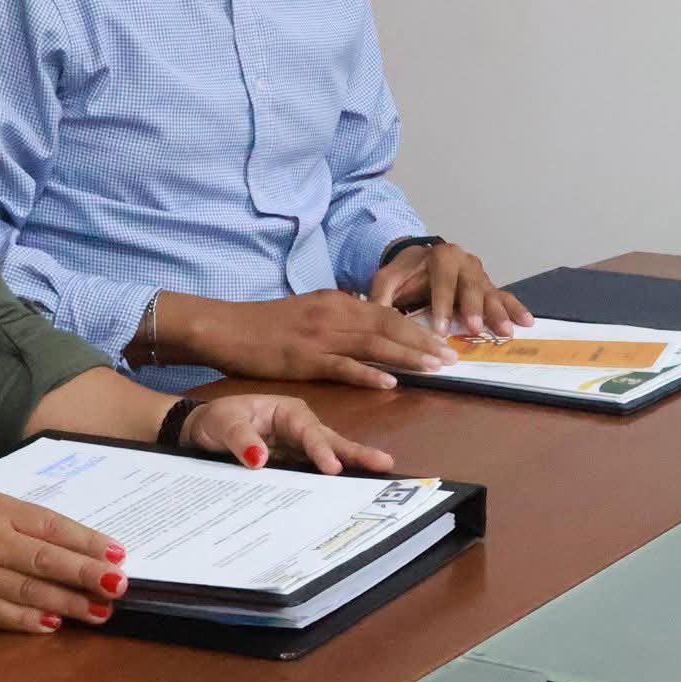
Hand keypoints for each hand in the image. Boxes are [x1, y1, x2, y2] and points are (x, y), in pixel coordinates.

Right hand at [0, 476, 127, 634]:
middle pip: (46, 561)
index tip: (117, 552)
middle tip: (120, 585)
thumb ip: (10, 510)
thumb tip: (50, 527)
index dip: (87, 541)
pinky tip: (51, 626)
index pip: (52, 526)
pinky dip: (24, 622)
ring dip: (67, 604)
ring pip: (28, 592)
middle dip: (87, 575)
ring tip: (100, 611)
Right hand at [172, 290, 457, 389]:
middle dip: (424, 341)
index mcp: (338, 301)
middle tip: (452, 357)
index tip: (444, 342)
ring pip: (373, 344)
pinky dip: (368, 372)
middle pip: (389, 326)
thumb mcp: (312, 311)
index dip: (419, 328)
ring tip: (436, 368)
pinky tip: (390, 381)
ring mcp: (320, 335)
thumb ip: (342, 317)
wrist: (227, 327)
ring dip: (408, 356)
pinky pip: (342, 366)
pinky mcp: (303, 358)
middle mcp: (334, 312)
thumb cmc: (268, 325)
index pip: (388, 313)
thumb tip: (371, 322)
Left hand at [179, 393, 395, 475]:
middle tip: (384, 463)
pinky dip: (333, 477)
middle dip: (356, 451)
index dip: (320, 449)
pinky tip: (349, 489)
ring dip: (352, 463)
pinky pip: (314, 469)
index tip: (332, 467)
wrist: (199, 431)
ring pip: (328, 454)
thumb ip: (242, 440)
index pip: (307, 430)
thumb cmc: (213, 422)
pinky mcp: (293, 461)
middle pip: (330, 439)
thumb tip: (261, 460)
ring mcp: (298, 445)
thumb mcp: (223, 425)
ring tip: (378, 472)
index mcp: (285, 410)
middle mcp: (298, 426)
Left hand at [368, 240, 532, 337]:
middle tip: (474, 328)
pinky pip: (505, 296)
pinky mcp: (489, 286)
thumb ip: (381, 296)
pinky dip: (516, 308)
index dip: (442, 305)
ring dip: (498, 312)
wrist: (420, 259)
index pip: (442, 281)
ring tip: (506, 331)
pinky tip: (527, 322)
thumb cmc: (404, 273)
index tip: (441, 329)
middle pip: (471, 285)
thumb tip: (374, 317)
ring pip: (491, 292)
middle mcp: (464, 262)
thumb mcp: (387, 279)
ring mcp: (479, 274)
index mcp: (439, 256)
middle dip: (473, 308)